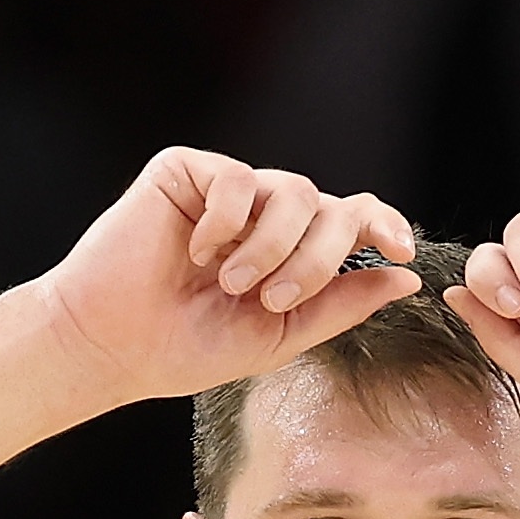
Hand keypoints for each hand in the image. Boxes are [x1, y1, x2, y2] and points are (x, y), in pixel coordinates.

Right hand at [32, 148, 424, 408]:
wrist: (113, 344)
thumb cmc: (187, 347)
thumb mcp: (281, 335)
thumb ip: (341, 305)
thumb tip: (406, 277)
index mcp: (292, 251)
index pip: (353, 218)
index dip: (384, 225)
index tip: (402, 250)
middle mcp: (266, 215)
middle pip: (331, 207)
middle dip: (318, 257)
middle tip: (276, 300)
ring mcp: (229, 190)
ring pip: (293, 191)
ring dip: (272, 246)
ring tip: (233, 283)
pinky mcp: (188, 171)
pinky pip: (237, 179)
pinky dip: (226, 222)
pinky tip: (196, 251)